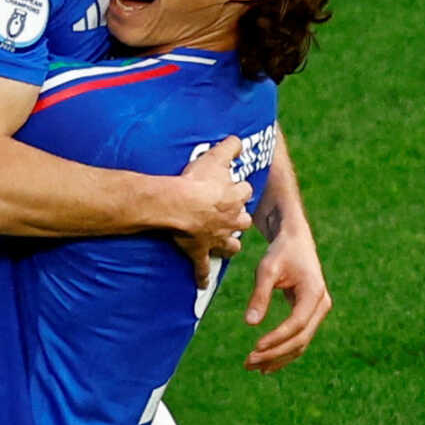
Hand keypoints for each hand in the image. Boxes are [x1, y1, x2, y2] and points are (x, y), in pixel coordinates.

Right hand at [165, 136, 253, 278]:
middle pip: (243, 221)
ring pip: (231, 246)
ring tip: (227, 245)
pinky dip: (202, 276)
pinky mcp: (200, 252)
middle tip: (230, 215)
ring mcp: (216, 238)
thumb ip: (230, 147)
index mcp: (235, 197)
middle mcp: (231, 220)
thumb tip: (239, 140)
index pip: (246, 191)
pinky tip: (202, 284)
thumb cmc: (197, 180)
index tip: (234, 186)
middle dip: (239, 219)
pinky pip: (203, 268)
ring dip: (230, 245)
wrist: (178, 205)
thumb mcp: (216, 156)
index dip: (240, 188)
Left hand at [243, 219, 331, 371]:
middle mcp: (321, 304)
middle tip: (248, 363)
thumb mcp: (267, 268)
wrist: (295, 240)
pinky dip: (283, 352)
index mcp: (314, 291)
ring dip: (278, 357)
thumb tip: (250, 323)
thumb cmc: (281, 251)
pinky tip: (265, 364)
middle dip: (275, 353)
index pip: (297, 323)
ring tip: (252, 367)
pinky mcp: (311, 315)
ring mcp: (318, 311)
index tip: (255, 347)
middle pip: (300, 338)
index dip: (277, 337)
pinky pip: (299, 338)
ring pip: (300, 343)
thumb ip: (260, 295)